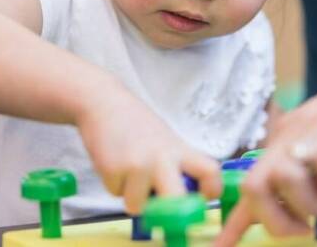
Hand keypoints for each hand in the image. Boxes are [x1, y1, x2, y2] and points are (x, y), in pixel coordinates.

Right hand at [74, 88, 221, 213]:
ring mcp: (137, 164)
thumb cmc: (137, 125)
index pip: (209, 171)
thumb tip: (183, 198)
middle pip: (176, 200)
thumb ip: (178, 166)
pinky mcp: (113, 169)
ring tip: (129, 173)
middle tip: (161, 204)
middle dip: (168, 212)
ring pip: (138, 206)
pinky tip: (114, 163)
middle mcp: (162, 158)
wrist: (104, 103)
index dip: (212, 189)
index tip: (206, 197)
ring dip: (132, 196)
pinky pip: (116, 194)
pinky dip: (114, 185)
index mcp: (180, 149)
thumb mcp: (167, 141)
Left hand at [213, 19, 316, 245]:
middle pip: (255, 186)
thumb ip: (314, 176)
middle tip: (308, 229)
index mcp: (289, 138)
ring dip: (313, 207)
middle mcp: (297, 132)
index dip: (234, 223)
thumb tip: (295, 212)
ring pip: (286, 181)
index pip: (251, 184)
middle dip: (276, 222)